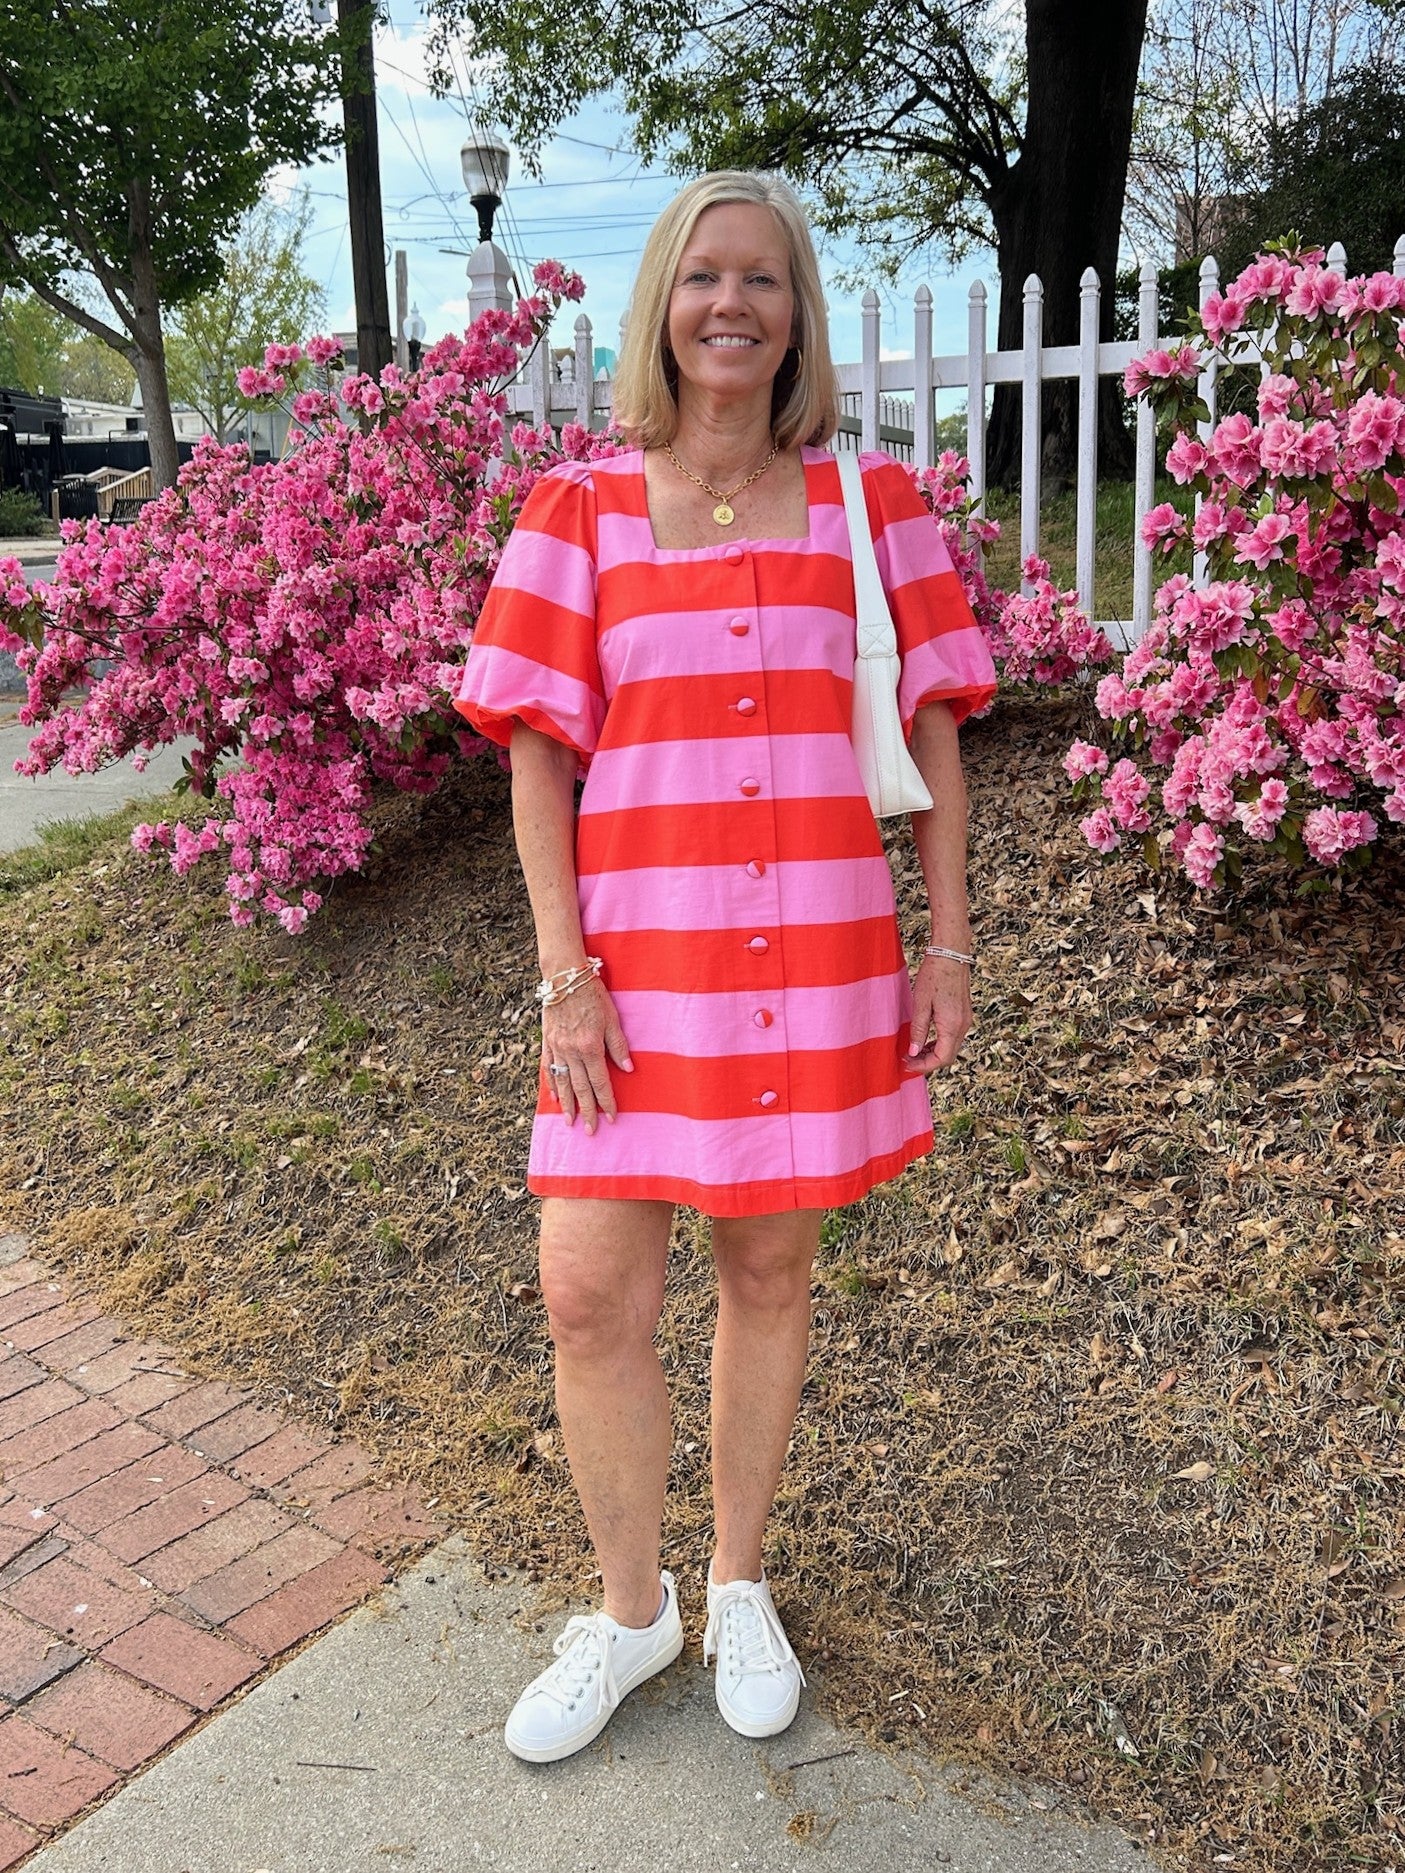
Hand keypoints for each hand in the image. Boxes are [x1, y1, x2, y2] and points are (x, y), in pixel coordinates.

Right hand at [542, 980, 632, 1132]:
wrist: (564, 976)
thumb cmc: (593, 994)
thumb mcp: (612, 1018)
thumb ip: (618, 1045)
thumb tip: (628, 1069)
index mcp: (590, 1047)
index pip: (600, 1082)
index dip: (606, 1102)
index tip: (611, 1118)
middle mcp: (571, 1051)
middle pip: (580, 1088)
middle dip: (586, 1111)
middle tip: (590, 1131)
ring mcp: (557, 1048)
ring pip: (563, 1082)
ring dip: (567, 1104)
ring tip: (570, 1122)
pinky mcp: (548, 1041)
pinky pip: (548, 1067)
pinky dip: (552, 1084)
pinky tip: (555, 1096)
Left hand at [903, 955, 971, 1073]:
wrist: (951, 955)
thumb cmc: (934, 976)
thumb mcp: (921, 1003)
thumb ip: (918, 1030)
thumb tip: (914, 1052)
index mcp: (952, 1026)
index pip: (941, 1058)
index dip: (924, 1066)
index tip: (907, 1064)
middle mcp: (963, 1026)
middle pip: (947, 1056)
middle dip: (927, 1062)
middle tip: (907, 1059)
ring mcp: (965, 1020)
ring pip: (950, 1047)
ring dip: (933, 1052)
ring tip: (913, 1050)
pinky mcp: (964, 1014)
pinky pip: (953, 1037)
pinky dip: (939, 1042)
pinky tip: (925, 1038)